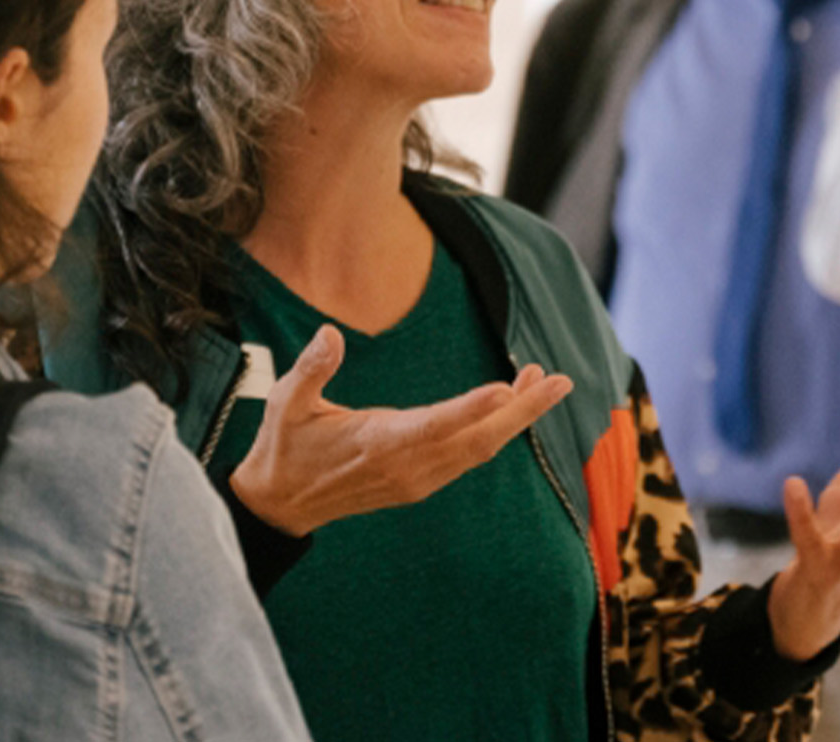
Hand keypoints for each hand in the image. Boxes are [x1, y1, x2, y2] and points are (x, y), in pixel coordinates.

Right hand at [230, 325, 573, 535]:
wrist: (280, 505)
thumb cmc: (283, 446)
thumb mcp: (284, 403)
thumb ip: (310, 370)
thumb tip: (330, 334)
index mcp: (376, 444)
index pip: (432, 426)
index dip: (470, 409)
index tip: (505, 389)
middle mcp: (405, 466)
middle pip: (476, 441)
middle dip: (522, 412)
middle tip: (559, 381)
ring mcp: (417, 479)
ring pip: (479, 450)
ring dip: (515, 418)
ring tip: (543, 380)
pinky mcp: (420, 482)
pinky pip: (468, 457)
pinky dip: (495, 431)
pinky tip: (509, 403)